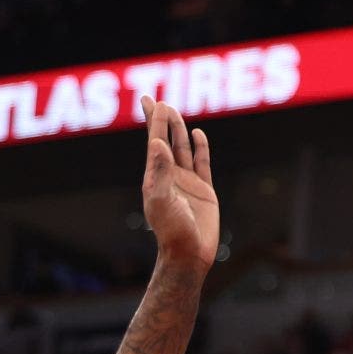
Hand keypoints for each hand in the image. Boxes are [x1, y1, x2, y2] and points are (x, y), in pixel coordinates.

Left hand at [140, 97, 219, 271]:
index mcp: (156, 177)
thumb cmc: (172, 231)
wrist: (189, 254)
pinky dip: (200, 148)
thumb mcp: (162, 200)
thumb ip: (161, 171)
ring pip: (183, 149)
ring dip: (179, 130)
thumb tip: (156, 142)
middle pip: (166, 140)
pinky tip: (198, 134)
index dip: (152, 120)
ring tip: (175, 113)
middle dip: (163, 121)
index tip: (148, 99)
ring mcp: (187, 182)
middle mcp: (170, 176)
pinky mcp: (204, 190)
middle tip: (161, 101)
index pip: (154, 141)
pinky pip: (201, 163)